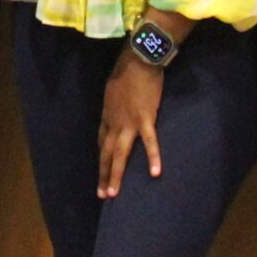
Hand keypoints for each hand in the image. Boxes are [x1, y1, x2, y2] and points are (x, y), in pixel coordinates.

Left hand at [97, 51, 163, 197]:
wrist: (138, 61)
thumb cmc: (127, 72)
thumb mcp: (113, 89)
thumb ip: (115, 103)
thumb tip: (117, 108)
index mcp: (107, 116)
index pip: (102, 142)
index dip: (103, 159)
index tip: (102, 173)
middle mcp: (114, 123)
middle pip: (107, 153)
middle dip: (104, 175)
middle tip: (102, 195)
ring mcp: (128, 123)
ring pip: (120, 154)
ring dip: (116, 175)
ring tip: (113, 193)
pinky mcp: (145, 119)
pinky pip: (149, 142)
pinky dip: (152, 157)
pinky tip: (155, 173)